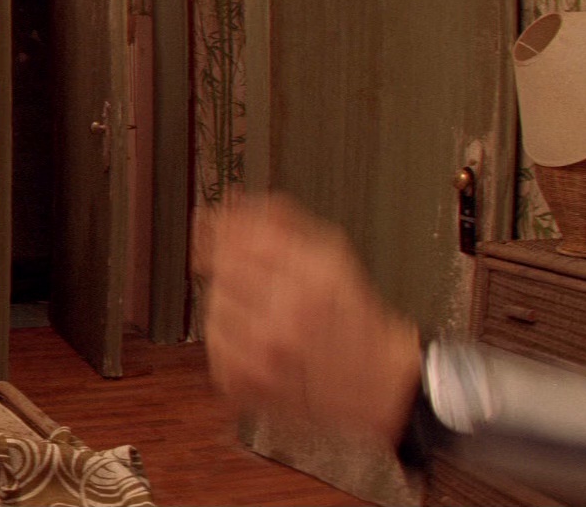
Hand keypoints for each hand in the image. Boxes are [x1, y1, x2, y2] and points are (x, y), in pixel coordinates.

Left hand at [198, 194, 421, 446]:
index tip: (210, 222)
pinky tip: (256, 340)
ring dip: (229, 303)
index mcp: (315, 279)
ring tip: (264, 316)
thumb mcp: (333, 258)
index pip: (244, 238)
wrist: (375, 384)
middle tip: (254, 280)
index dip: (222, 226)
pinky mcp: (246, 381)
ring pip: (213, 304)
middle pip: (223, 268)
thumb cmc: (353, 320)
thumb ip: (283, 223)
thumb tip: (233, 200)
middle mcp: (289, 316)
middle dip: (229, 266)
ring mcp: (264, 354)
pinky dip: (227, 337)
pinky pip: (213, 342)